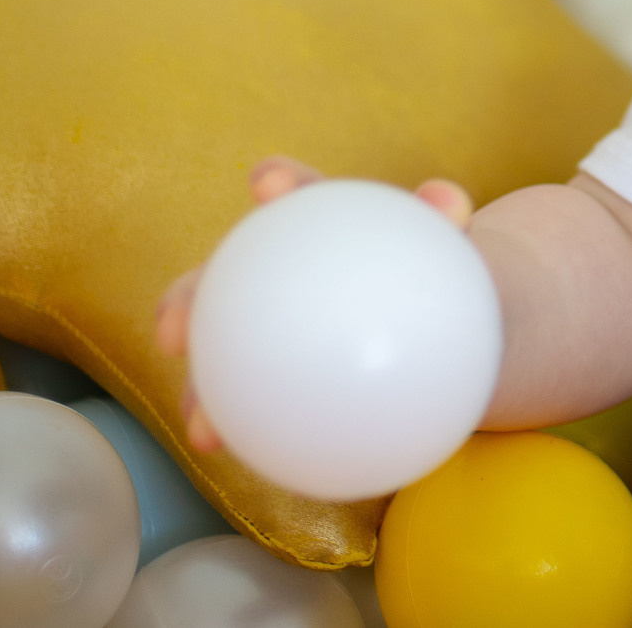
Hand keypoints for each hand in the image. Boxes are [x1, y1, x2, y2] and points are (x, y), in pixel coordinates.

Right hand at [153, 156, 474, 452]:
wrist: (455, 342)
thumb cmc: (445, 284)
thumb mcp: (453, 258)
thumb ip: (445, 226)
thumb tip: (448, 200)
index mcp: (322, 230)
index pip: (301, 195)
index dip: (282, 183)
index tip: (269, 184)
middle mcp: (277, 274)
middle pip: (224, 278)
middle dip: (188, 296)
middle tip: (176, 326)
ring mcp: (269, 330)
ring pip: (220, 351)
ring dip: (199, 387)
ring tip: (199, 425)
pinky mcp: (274, 382)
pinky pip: (250, 404)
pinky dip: (229, 422)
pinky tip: (223, 448)